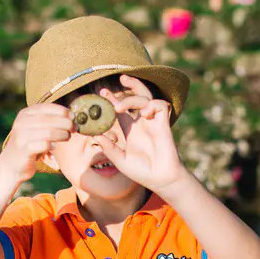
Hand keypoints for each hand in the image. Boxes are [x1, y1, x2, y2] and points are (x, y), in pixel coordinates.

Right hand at [0, 103, 72, 182]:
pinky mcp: (24, 150)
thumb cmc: (30, 144)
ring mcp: (21, 136)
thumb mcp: (35, 128)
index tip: (73, 117)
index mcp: (25, 114)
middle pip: (50, 119)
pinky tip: (54, 146)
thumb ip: (48, 120)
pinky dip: (52, 145)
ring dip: (62, 134)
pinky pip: (44, 145)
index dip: (63, 111)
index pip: (47, 107)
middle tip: (73, 129)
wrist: (11, 164)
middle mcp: (21, 122)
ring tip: (67, 137)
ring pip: (49, 132)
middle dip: (65, 123)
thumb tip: (72, 116)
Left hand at [94, 75, 185, 192]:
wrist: (161, 180)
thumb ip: (109, 148)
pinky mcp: (164, 125)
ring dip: (132, 98)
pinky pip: (161, 105)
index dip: (113, 98)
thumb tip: (96, 136)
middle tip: (120, 78)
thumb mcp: (121, 160)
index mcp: (132, 129)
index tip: (102, 92)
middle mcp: (142, 123)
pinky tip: (144, 114)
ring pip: (146, 97)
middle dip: (131, 84)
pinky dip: (152, 105)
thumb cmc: (142, 172)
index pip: (122, 109)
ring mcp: (153, 122)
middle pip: (138, 96)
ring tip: (119, 107)